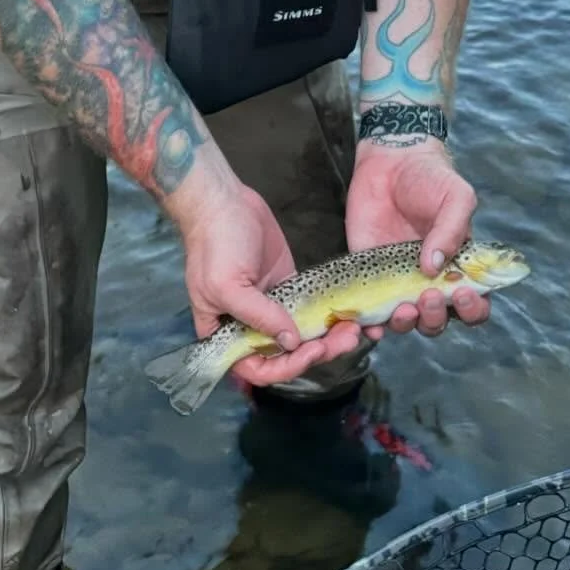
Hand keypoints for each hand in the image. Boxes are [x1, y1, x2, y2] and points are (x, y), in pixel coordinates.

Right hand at [171, 171, 363, 389]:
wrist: (225, 201)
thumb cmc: (216, 244)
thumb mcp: (228, 285)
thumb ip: (258, 316)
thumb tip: (290, 342)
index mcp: (227, 334)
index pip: (256, 368)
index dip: (285, 369)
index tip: (310, 352)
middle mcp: (250, 326)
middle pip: (286, 355)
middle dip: (317, 352)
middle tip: (345, 339)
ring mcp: (273, 307)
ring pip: (303, 335)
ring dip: (329, 337)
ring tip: (354, 329)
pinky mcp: (290, 287)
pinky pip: (312, 310)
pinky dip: (329, 316)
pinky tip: (349, 314)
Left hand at [345, 141, 485, 339]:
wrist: (389, 162)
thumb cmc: (430, 178)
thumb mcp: (455, 196)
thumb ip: (452, 229)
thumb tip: (434, 266)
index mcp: (459, 267)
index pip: (474, 303)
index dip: (472, 308)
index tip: (462, 293)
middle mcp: (430, 281)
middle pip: (438, 320)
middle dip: (436, 316)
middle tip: (428, 294)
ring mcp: (398, 282)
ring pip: (406, 322)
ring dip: (407, 324)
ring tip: (403, 307)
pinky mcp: (368, 278)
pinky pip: (370, 312)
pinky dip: (370, 326)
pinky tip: (370, 324)